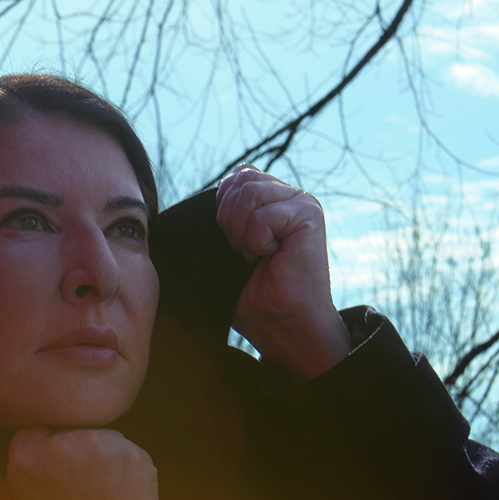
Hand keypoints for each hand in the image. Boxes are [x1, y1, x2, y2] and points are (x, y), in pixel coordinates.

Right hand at [0, 426, 158, 499]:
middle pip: (69, 432)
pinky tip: (120, 495)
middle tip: (80, 489)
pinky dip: (126, 469)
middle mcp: (63, 442)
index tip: (56, 475)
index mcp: (27, 456)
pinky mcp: (134, 454)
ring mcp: (102, 445)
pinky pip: (128, 452)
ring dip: (102, 458)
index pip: (36, 431)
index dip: (47, 454)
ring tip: (101, 494)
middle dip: (74, 453)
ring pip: (101, 438)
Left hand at [215, 166, 350, 378]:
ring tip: (257, 253)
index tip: (235, 244)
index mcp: (272, 199)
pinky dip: (257, 242)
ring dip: (242, 231)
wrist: (283, 323)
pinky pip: (261, 217)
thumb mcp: (228, 247)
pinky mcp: (309, 214)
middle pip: (240, 179)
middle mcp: (289, 196)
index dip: (223, 207)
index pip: (237, 176)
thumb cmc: (256, 294)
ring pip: (249, 192)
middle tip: (244, 251)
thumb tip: (189, 205)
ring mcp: (302, 202)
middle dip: (229, 219)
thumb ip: (223, 213)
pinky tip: (274, 256)